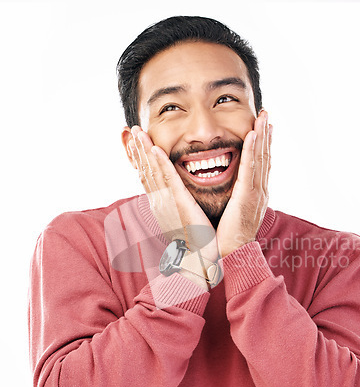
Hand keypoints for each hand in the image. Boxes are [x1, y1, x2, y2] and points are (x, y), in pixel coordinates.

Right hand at [128, 127, 218, 263]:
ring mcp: (166, 202)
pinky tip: (155, 149)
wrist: (199, 257)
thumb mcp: (183, 217)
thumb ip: (178, 204)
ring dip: (144, 150)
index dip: (141, 158)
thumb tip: (175, 197)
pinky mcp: (178, 204)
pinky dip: (161, 164)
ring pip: (152, 171)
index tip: (137, 141)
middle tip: (132, 130)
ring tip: (138, 132)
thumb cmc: (195, 239)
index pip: (148, 176)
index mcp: (161, 203)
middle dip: (138, 149)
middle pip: (145, 170)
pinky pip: (168, 180)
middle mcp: (159, 201)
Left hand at [216, 110, 271, 257]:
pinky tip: (253, 135)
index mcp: (255, 194)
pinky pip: (250, 169)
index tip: (264, 129)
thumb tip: (233, 190)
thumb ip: (235, 198)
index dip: (263, 145)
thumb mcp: (234, 212)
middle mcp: (259, 191)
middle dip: (266, 136)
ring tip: (263, 118)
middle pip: (265, 157)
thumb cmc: (229, 236)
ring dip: (262, 137)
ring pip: (261, 159)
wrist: (233, 252)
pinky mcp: (247, 196)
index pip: (261, 164)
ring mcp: (256, 193)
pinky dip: (253, 151)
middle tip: (267, 116)